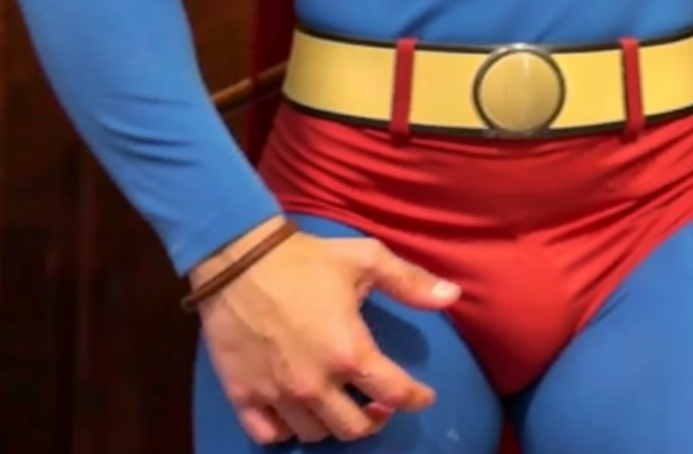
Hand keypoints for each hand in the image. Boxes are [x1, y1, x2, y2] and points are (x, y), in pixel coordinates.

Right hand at [191, 218, 461, 443]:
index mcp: (350, 352)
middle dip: (374, 418)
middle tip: (378, 403)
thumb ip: (409, 282)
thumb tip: (453, 295)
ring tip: (337, 402)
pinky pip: (269, 434)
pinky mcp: (243, 396)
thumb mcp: (365, 259)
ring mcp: (277, 394)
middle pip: (354, 428)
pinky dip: (284, 429)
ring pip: (313, 434)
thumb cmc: (307, 259)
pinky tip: (293, 411)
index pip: (394, 394)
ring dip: (331, 423)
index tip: (423, 397)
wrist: (239, 258)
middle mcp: (316, 384)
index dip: (415, 398)